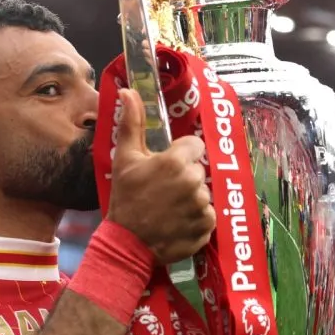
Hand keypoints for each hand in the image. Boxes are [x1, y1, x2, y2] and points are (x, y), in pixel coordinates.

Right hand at [106, 88, 215, 264]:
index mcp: (175, 161)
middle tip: (163, 191)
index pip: (194, 146)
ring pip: (204, 193)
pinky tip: (178, 222)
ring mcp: (202, 206)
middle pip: (199, 170)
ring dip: (191, 198)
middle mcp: (193, 182)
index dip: (180, 155)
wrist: (127, 243)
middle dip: (185, 177)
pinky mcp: (207, 227)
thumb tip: (128, 91)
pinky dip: (197, 219)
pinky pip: (209, 215)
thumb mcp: (125, 159)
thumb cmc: (125, 198)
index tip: (165, 168)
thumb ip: (131, 123)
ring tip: (169, 208)